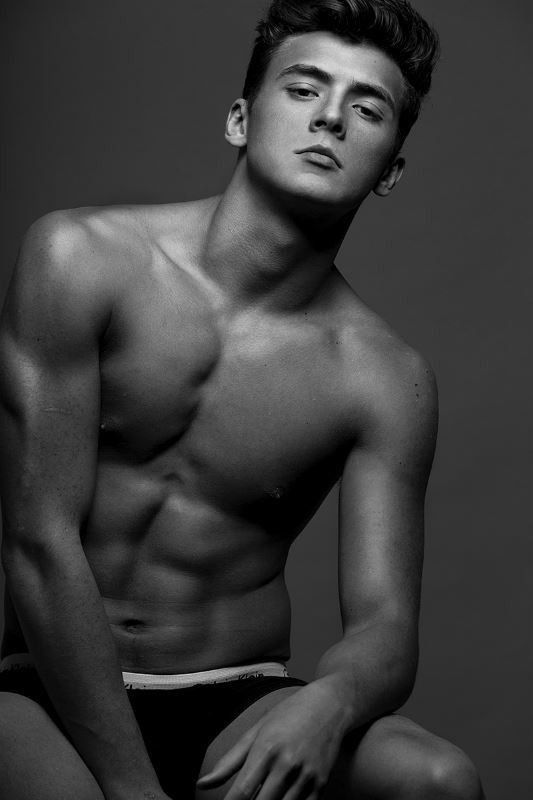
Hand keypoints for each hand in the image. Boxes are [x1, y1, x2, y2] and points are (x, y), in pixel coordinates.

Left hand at [196, 680, 349, 799]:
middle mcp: (287, 763)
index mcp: (267, 747)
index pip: (242, 790)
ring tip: (260, 799)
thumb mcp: (257, 730)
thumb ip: (230, 761)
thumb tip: (202, 784)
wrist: (330, 705)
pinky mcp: (321, 784)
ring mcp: (306, 775)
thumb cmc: (289, 713)